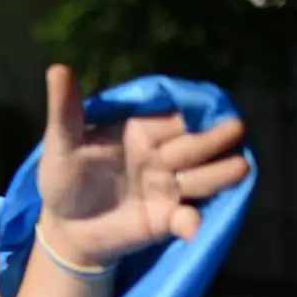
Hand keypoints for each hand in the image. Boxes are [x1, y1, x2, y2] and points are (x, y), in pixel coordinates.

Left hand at [34, 65, 250, 268]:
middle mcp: (165, 156)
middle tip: (234, 131)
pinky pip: (188, 219)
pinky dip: (192, 223)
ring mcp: (170, 187)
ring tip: (239, 168)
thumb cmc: (63, 178)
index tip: (207, 108)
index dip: (193, 114)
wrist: (63, 227)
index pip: (176, 118)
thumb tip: (57, 68)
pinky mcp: (168, 219)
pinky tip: (190, 226)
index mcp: (143, 131)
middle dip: (215, 139)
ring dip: (221, 174)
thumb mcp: (60, 144)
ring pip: (205, 177)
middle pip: (199, 144)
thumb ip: (65, 110)